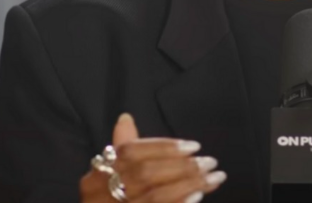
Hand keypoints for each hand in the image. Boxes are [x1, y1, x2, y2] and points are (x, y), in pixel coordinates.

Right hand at [80, 113, 226, 202]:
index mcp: (99, 173)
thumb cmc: (109, 198)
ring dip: (188, 185)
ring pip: (155, 196)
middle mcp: (101, 193)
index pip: (132, 152)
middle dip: (182, 166)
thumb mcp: (109, 173)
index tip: (194, 146)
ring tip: (213, 178)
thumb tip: (125, 118)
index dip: (164, 147)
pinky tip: (197, 196)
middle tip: (210, 162)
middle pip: (146, 174)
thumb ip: (123, 147)